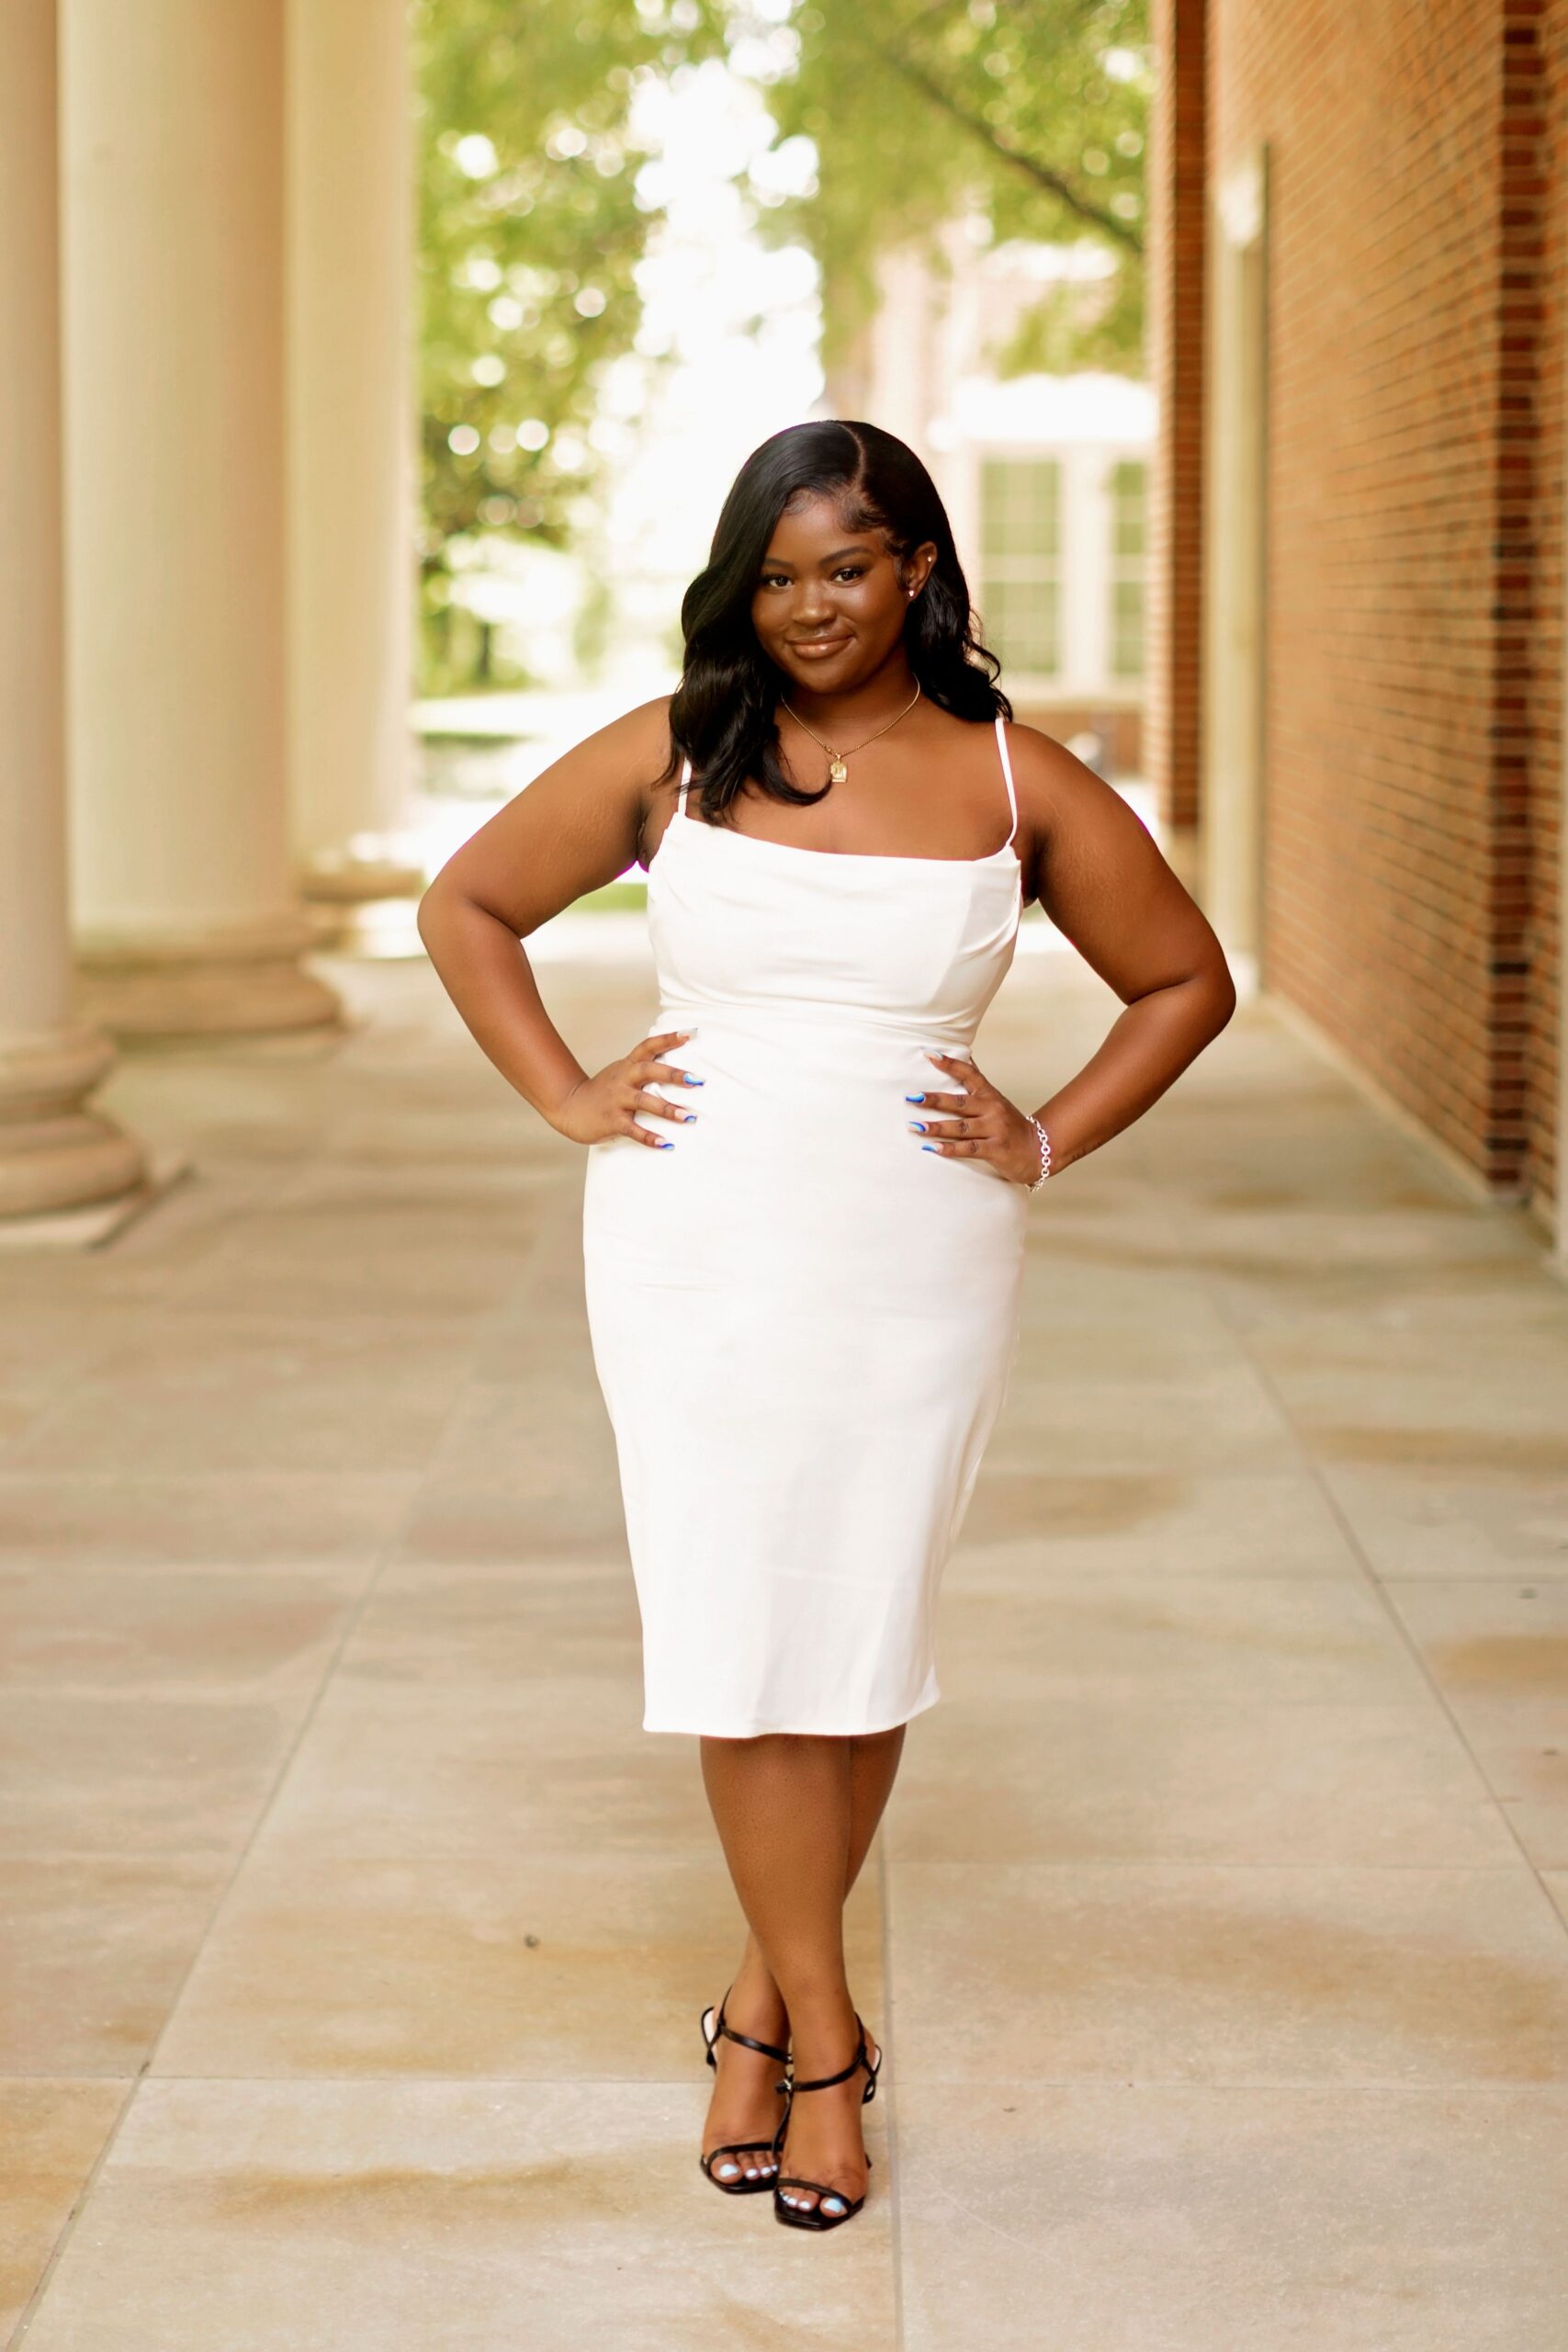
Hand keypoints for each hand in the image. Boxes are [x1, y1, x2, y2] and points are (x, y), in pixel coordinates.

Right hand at [553, 1026, 702, 1148]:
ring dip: (667, 1109)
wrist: (569, 1107)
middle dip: (673, 1075)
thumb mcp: (622, 1073)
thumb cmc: (604, 1091)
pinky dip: (649, 1137)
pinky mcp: (611, 1121)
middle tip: (697, 1081)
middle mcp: (622, 1079)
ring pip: (643, 1101)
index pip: (648, 1046)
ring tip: (689, 1117)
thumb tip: (678, 1068)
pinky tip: (666, 1144)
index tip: (690, 1034)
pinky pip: (633, 1130)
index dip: (668, 1039)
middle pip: (648, 1071)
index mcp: (627, 1065)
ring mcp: (616, 1100)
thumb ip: (644, 1069)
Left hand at [906, 1052, 1042, 1187]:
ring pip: (961, 1127)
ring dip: (937, 1127)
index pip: (969, 1074)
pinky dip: (950, 1149)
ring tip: (915, 1127)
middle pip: (959, 1102)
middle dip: (934, 1099)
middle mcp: (992, 1109)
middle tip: (912, 1097)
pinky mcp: (996, 1150)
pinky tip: (933, 1148)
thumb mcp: (995, 1100)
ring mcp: (995, 1129)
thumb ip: (978, 1083)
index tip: (929, 1054)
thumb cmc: (1010, 1126)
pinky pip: (970, 1148)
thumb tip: (964, 1057)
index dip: (949, 1064)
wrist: (1039, 1150)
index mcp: (990, 1095)